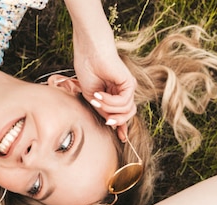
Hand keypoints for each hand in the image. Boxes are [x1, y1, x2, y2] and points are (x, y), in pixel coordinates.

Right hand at [72, 26, 136, 141]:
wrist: (88, 53)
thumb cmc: (87, 69)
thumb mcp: (93, 97)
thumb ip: (103, 110)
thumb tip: (111, 123)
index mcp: (115, 93)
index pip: (123, 113)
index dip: (122, 126)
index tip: (122, 138)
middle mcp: (124, 90)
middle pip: (128, 114)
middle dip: (118, 121)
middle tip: (106, 122)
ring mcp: (127, 86)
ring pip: (125, 110)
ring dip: (108, 108)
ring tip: (95, 99)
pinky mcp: (129, 82)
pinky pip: (123, 102)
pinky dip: (110, 102)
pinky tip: (99, 95)